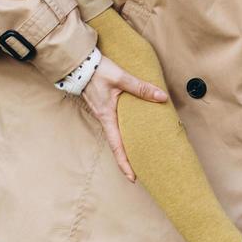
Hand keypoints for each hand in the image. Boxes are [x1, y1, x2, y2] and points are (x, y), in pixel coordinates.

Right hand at [80, 54, 168, 181]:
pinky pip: (115, 123)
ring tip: (142, 152)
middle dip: (128, 158)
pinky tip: (134, 129)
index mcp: (107, 117)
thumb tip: (161, 97)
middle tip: (143, 169)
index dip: (125, 163)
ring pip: (117, 134)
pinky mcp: (104, 106)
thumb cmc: (97, 71)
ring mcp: (103, 113)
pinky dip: (125, 131)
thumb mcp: (120, 78)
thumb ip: (140, 87)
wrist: (79, 63)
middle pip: (117, 144)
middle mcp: (104, 119)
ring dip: (127, 144)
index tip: (133, 178)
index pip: (117, 146)